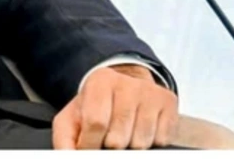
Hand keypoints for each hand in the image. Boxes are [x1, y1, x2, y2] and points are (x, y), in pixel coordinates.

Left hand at [52, 64, 178, 149]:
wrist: (124, 88)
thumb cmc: (95, 107)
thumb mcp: (72, 119)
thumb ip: (64, 140)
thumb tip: (67, 157)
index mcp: (100, 81)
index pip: (96, 122)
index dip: (90, 143)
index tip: (88, 146)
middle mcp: (127, 83)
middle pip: (119, 138)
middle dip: (110, 146)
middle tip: (107, 136)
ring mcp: (150, 93)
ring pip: (140, 143)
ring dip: (130, 145)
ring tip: (123, 132)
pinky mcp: (168, 103)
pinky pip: (160, 140)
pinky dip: (150, 142)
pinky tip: (140, 129)